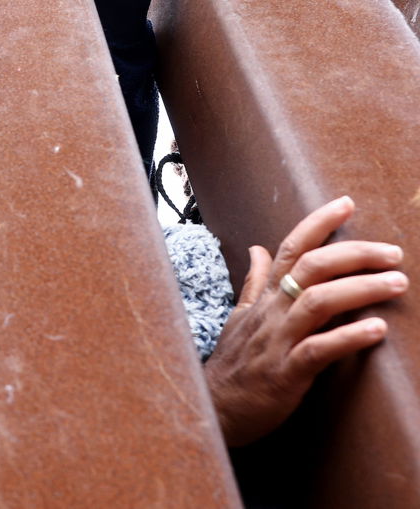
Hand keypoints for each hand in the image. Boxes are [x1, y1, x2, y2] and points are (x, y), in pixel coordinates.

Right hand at [203, 197, 406, 446]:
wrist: (215, 408)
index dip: (318, 224)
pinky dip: (348, 338)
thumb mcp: (240, 316)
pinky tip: (377, 330)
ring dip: (360, 289)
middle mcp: (271, 312)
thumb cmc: (233, 363)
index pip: (291, 248)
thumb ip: (255, 282)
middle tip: (392, 253)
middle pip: (312, 268)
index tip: (346, 204)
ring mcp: (278, 341)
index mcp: (264, 298)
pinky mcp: (286, 373)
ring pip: (318, 302)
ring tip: (396, 283)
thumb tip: (259, 248)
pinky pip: (318, 350)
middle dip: (354, 254)